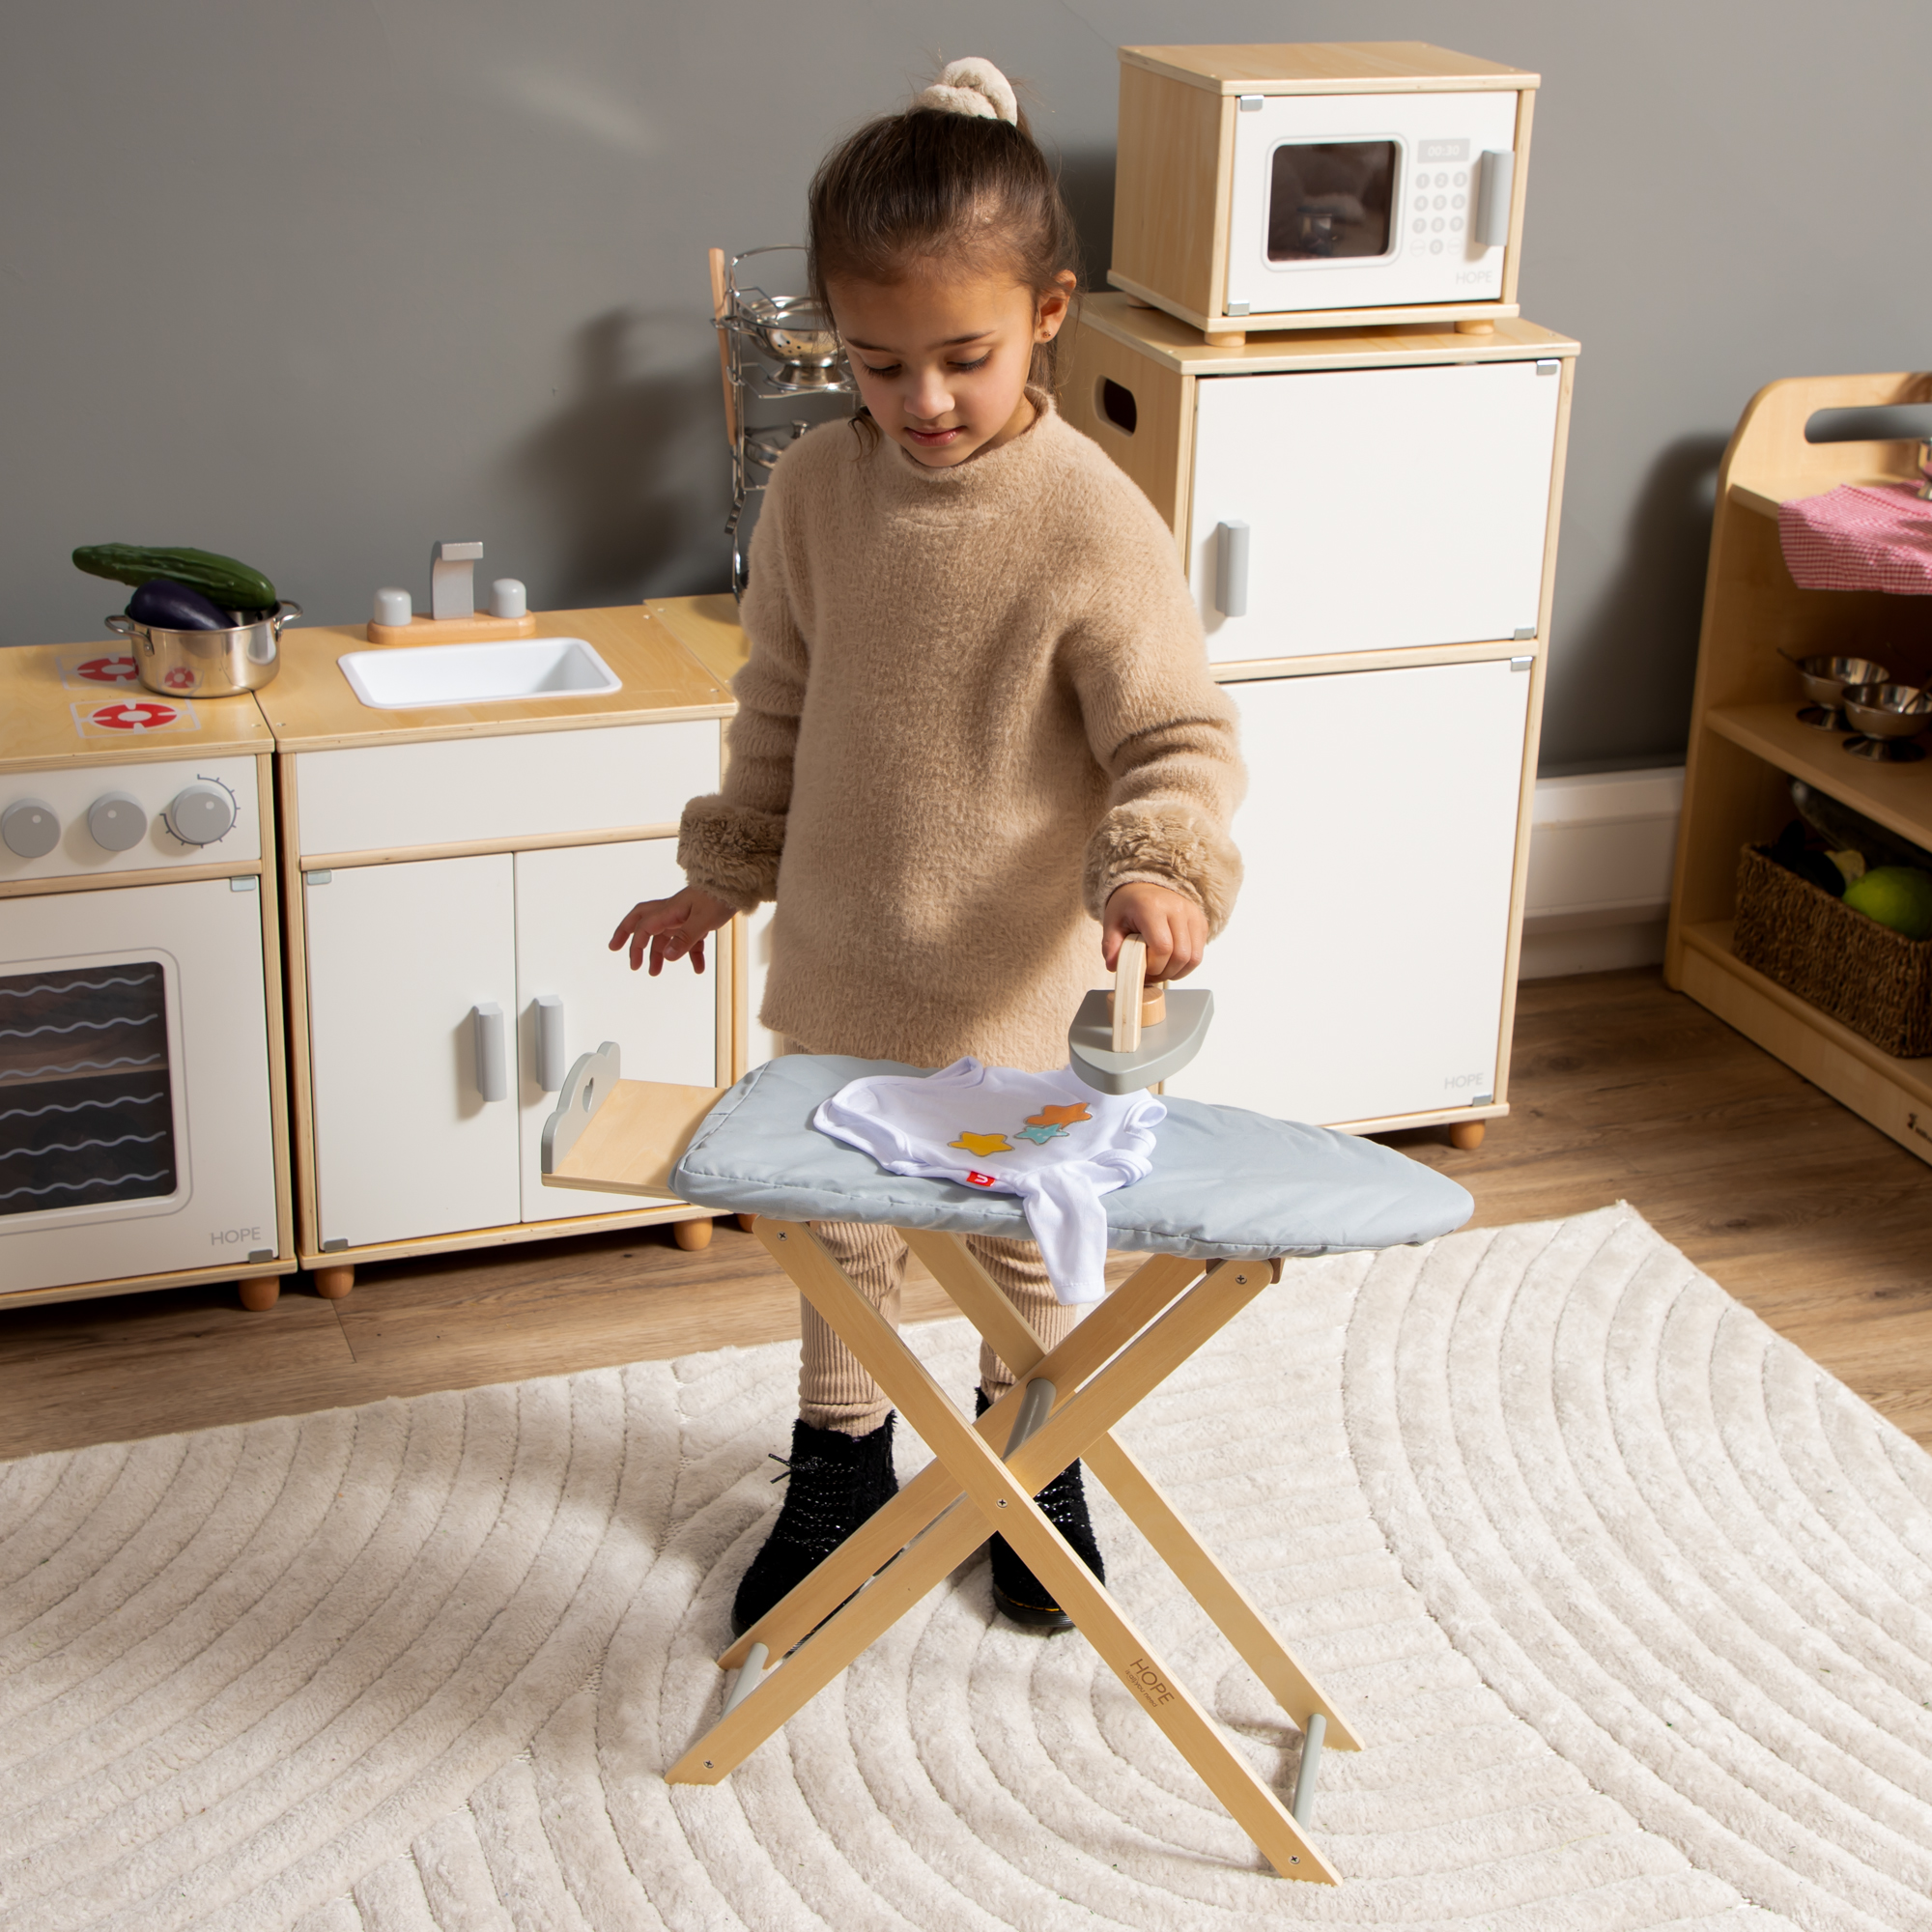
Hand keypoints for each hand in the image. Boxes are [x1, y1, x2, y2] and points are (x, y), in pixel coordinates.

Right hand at [610, 887, 736, 974]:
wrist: (737, 885)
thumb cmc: (720, 898)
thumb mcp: (703, 920)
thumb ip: (685, 939)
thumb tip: (666, 957)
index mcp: (670, 910)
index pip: (644, 928)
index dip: (636, 945)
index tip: (635, 964)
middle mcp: (672, 912)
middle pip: (642, 922)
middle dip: (627, 935)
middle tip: (615, 949)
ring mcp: (684, 915)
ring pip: (665, 935)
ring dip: (658, 953)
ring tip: (654, 972)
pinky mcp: (698, 920)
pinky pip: (690, 939)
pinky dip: (692, 954)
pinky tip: (699, 968)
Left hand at [1102, 882, 1207, 981]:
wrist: (1146, 888)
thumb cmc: (1130, 906)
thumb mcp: (1112, 923)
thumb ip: (1111, 946)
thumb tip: (1114, 966)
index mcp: (1153, 907)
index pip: (1162, 948)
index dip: (1153, 966)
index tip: (1141, 968)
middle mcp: (1177, 909)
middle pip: (1181, 956)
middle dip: (1164, 973)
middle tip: (1150, 974)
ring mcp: (1193, 915)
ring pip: (1194, 958)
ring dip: (1177, 972)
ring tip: (1160, 970)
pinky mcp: (1201, 923)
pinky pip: (1199, 954)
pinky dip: (1185, 965)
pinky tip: (1170, 962)